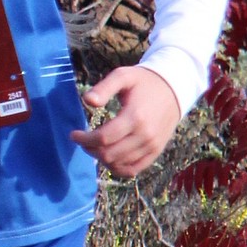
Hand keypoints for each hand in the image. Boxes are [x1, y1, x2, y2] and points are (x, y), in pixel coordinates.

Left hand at [70, 65, 181, 179]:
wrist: (173, 89)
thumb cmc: (143, 82)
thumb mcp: (123, 76)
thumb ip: (104, 87)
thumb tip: (88, 101)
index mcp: (135, 116)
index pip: (103, 138)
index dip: (84, 139)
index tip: (73, 134)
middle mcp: (145, 135)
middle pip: (109, 154)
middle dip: (90, 149)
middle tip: (83, 140)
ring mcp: (152, 146)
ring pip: (119, 164)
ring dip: (101, 158)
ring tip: (94, 146)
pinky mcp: (155, 152)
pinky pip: (133, 170)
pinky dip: (117, 168)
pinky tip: (109, 158)